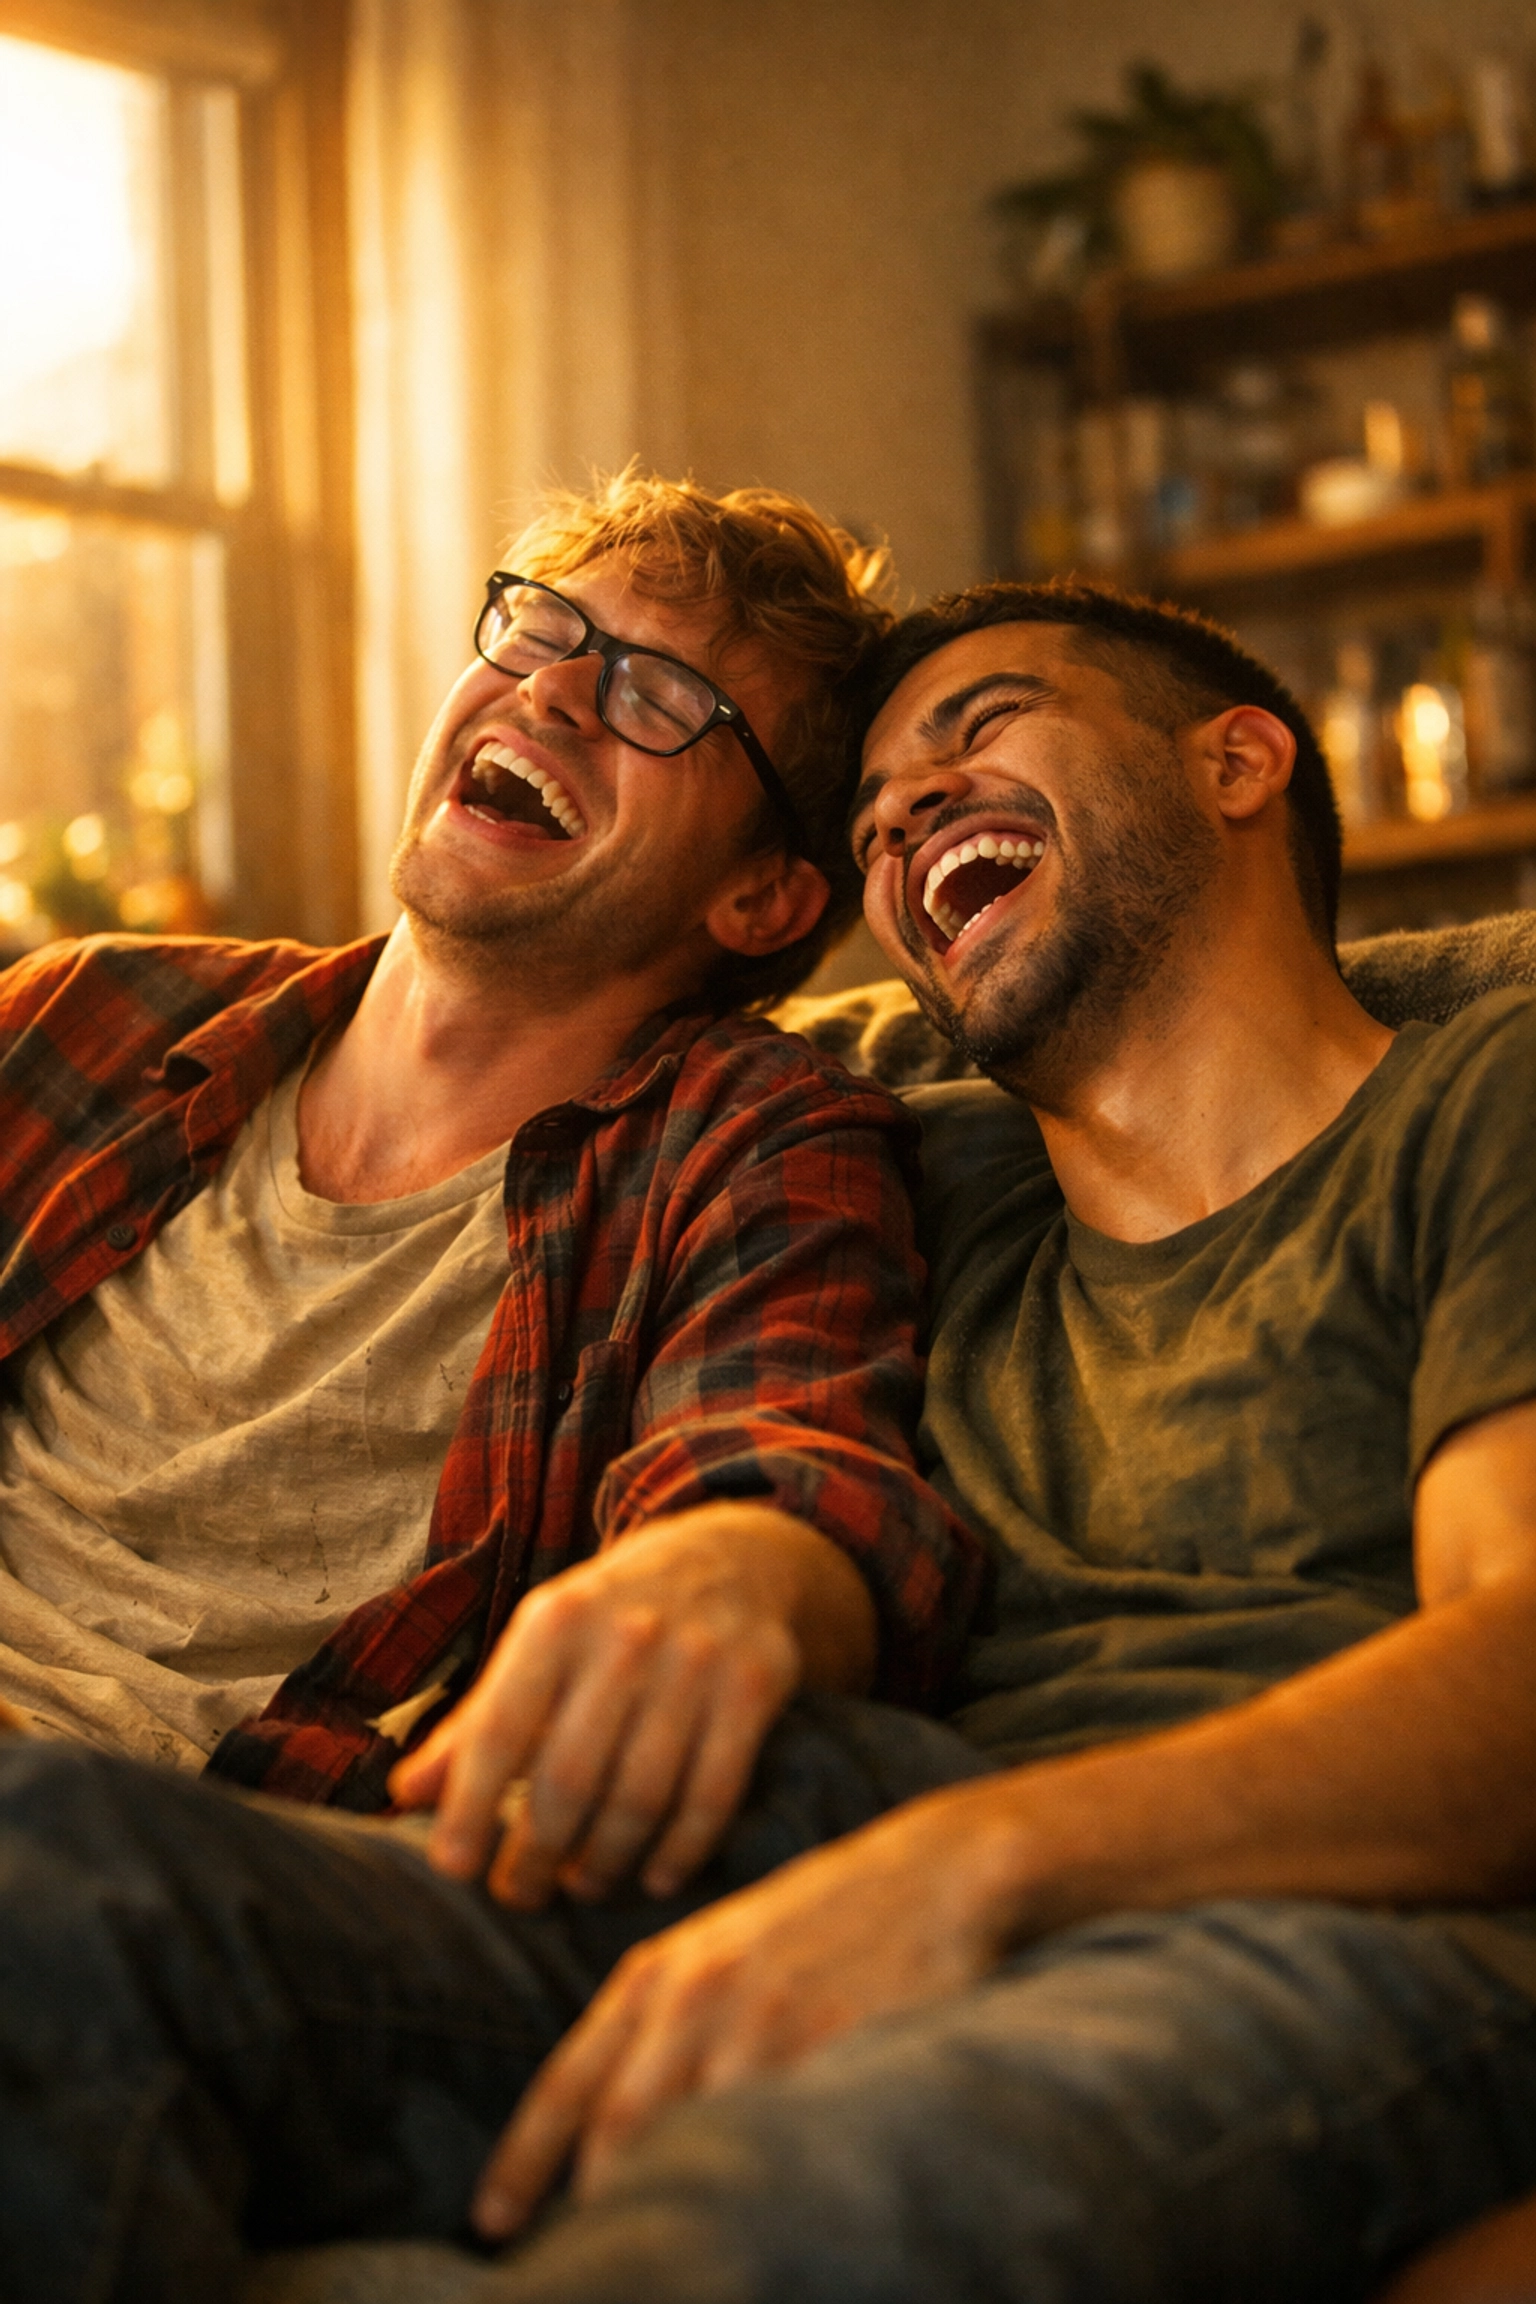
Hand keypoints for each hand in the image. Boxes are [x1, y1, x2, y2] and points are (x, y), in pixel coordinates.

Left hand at [388, 1504, 875, 1908]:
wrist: (731, 1557)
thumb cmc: (612, 1618)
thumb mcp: (540, 1646)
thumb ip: (477, 1721)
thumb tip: (405, 1795)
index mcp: (556, 1620)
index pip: (500, 1729)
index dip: (470, 1805)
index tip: (453, 1868)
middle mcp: (626, 1635)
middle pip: (570, 1776)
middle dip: (538, 1853)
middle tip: (521, 1893)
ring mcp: (697, 1659)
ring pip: (641, 1795)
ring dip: (605, 1861)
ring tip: (583, 1884)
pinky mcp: (755, 1684)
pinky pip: (713, 1793)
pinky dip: (681, 1850)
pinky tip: (655, 1875)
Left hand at [470, 1776, 1024, 2239]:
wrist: (928, 1876)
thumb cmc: (815, 1921)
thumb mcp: (717, 1953)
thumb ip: (657, 2026)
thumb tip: (599, 2131)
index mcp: (660, 1972)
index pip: (571, 2081)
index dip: (522, 2159)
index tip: (489, 2221)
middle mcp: (699, 1998)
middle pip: (619, 2128)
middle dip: (590, 2204)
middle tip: (571, 2262)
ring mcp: (766, 2023)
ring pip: (695, 2138)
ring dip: (676, 2199)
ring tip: (663, 2253)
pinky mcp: (831, 2045)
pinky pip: (777, 2134)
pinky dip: (756, 2182)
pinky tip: (754, 2213)